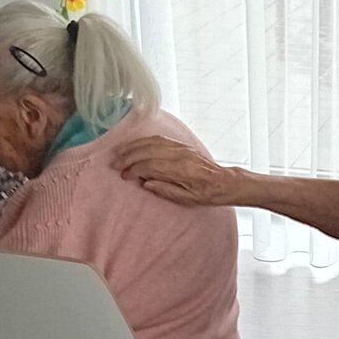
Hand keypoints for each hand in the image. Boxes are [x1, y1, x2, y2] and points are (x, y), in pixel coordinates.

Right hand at [113, 135, 241, 206]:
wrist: (223, 182)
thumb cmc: (206, 194)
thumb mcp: (188, 199)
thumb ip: (166, 191)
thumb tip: (146, 183)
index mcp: (181, 170)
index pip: (150, 165)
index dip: (134, 169)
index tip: (123, 175)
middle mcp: (180, 155)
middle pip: (147, 151)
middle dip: (128, 156)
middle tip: (114, 164)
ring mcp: (181, 148)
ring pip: (152, 142)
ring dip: (134, 147)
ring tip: (120, 153)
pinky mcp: (182, 145)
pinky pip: (159, 139)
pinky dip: (144, 141)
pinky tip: (136, 146)